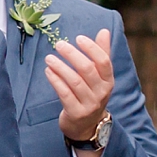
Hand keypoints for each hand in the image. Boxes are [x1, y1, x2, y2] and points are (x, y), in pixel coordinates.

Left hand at [46, 29, 114, 156]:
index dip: (91, 48)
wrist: (87, 126)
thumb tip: (104, 31)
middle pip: (87, 69)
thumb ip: (101, 53)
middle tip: (59, 44)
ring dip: (60, 67)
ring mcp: (89, 104)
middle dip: (72, 55)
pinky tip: (48, 71)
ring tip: (49, 58)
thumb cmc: (91, 94)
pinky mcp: (76, 113)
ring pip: (74, 81)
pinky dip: (55, 80)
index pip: (104, 61)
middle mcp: (101, 92)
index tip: (78, 38)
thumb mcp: (99, 76)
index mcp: (108, 81)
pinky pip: (64, 93)